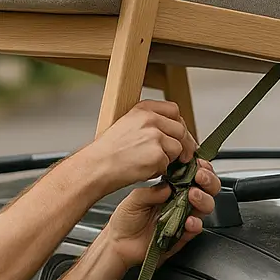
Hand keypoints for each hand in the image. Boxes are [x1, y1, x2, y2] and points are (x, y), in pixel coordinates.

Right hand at [76, 100, 196, 197]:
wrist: (97, 166)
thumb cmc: (107, 151)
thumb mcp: (127, 125)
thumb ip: (149, 123)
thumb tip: (171, 131)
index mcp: (142, 109)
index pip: (173, 110)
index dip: (178, 124)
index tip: (179, 134)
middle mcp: (150, 119)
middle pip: (180, 129)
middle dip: (182, 144)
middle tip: (181, 156)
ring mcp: (155, 136)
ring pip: (177, 148)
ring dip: (169, 158)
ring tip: (151, 163)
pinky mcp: (158, 155)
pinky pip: (168, 164)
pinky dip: (159, 170)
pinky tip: (145, 169)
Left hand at [102, 161, 221, 269]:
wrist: (120, 244)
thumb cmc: (126, 219)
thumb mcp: (134, 199)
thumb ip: (152, 191)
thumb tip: (170, 185)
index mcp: (170, 189)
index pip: (192, 176)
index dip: (200, 169)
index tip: (198, 165)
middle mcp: (180, 202)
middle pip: (206, 189)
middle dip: (208, 181)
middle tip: (200, 177)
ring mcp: (182, 218)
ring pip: (206, 207)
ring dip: (204, 199)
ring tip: (193, 195)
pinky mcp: (182, 235)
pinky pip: (196, 228)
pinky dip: (196, 223)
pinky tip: (188, 220)